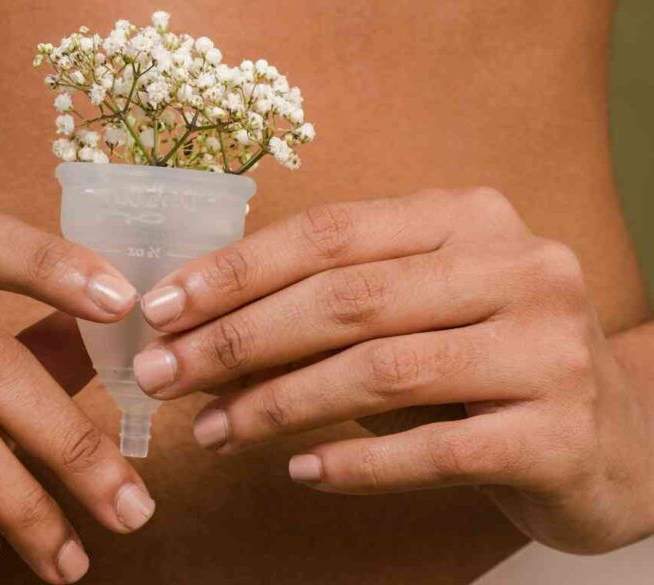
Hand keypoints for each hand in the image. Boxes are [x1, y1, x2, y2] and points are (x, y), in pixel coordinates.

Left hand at [132, 187, 653, 552]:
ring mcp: (547, 348)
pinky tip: (300, 472)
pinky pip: (434, 450)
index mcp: (467, 218)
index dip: (235, 270)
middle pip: (346, 299)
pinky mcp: (560, 432)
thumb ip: (329, 312)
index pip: (329, 233)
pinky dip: (355, 463)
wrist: (616, 439)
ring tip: (212, 433)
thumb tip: (200, 332)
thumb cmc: (485, 366)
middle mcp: (516, 266)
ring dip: (278, 406)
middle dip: (237, 340)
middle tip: (161, 375)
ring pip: (382, 372)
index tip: (160, 307)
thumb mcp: (414, 315)